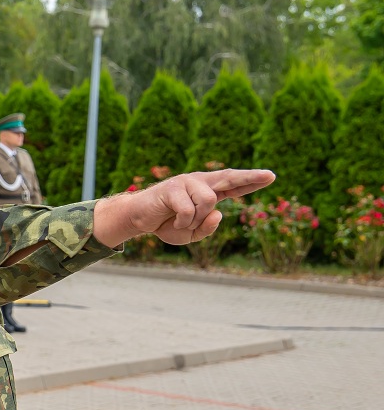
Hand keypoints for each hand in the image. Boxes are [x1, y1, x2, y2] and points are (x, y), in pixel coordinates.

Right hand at [94, 169, 274, 246]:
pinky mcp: (173, 187)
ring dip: (196, 219)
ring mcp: (186, 182)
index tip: (270, 177)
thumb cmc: (166, 224)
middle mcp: (200, 182)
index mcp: (207, 191)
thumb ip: (208, 228)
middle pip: (229, 176)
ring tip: (182, 223)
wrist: (138, 219)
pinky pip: (188, 209)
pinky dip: (183, 222)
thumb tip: (219, 213)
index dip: (251, 181)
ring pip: (208, 200)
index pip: (233, 185)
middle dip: (250, 177)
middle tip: (271, 176)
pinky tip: (173, 221)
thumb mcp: (191, 234)